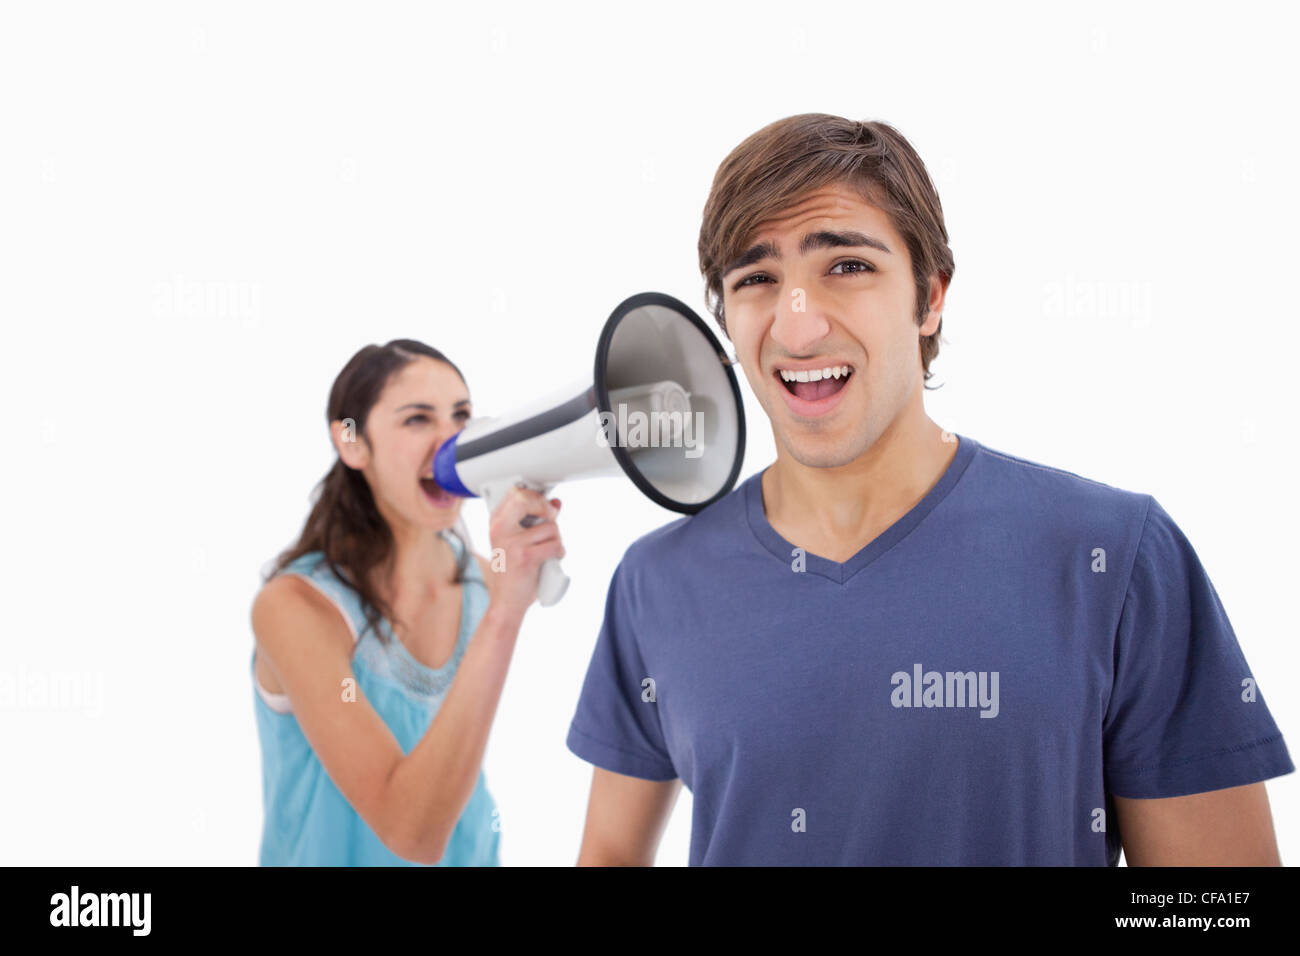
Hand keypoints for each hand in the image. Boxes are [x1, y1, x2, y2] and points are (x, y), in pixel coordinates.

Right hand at [485, 484, 563, 619]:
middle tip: (550, 521)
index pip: (516, 493)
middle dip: (546, 509)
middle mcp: (500, 529)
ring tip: (546, 552)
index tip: (545, 508)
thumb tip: (556, 503)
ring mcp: (512, 542)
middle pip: (527, 499)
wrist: (506, 602)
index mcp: (497, 523)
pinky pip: (555, 545)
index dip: (535, 497)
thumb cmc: (513, 572)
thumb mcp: (519, 542)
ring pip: (551, 527)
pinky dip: (558, 554)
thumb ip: (535, 521)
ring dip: (556, 541)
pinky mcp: (525, 556)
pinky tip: (549, 561)